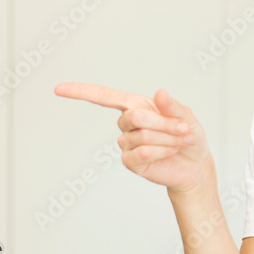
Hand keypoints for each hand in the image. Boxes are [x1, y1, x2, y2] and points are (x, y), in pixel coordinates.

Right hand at [54, 83, 211, 194]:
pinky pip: (142, 153)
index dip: (81, 92)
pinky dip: (162, 151)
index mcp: (137, 105)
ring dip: (168, 139)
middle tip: (183, 129)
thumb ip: (173, 106)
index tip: (58, 89)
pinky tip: (170, 152)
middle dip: (164, 123)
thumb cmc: (188, 135)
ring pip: (142, 136)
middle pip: (135, 117)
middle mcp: (127, 123)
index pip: (104, 96)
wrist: (195, 165)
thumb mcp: (186, 117)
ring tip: (179, 142)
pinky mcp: (130, 161)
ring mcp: (126, 143)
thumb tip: (160, 93)